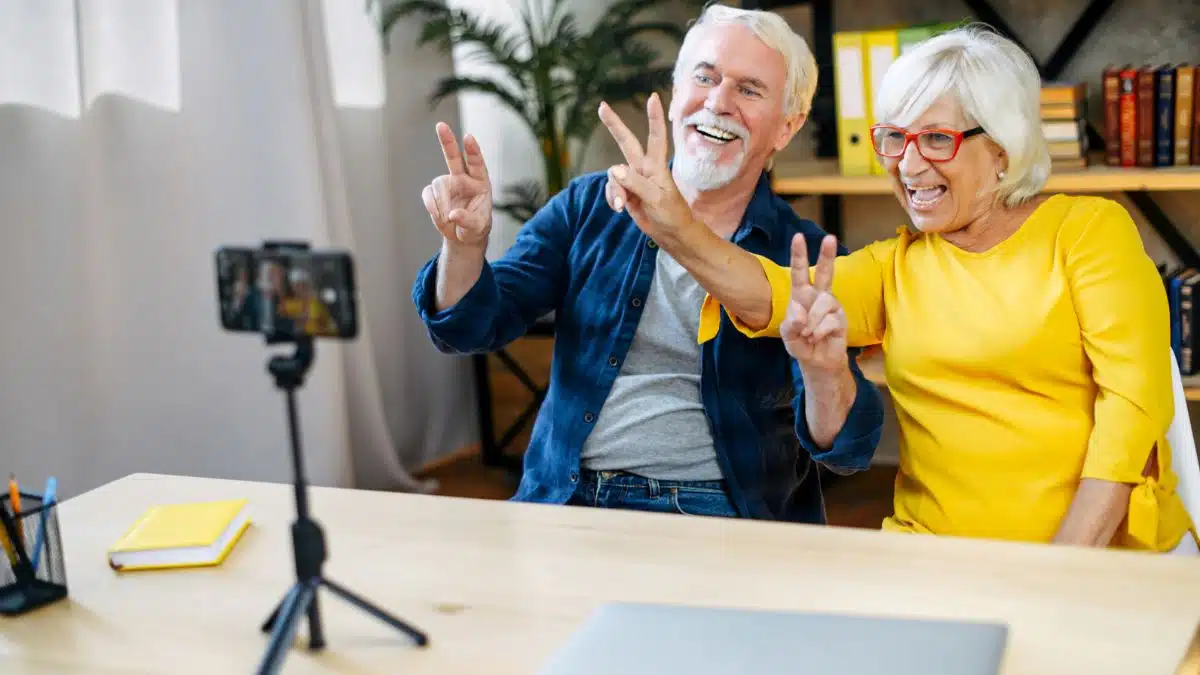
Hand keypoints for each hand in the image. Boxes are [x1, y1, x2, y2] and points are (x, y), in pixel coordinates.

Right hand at [421, 122, 492, 249]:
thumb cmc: (476, 228)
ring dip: (440, 202)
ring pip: (438, 184)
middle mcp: (463, 178)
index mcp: (480, 182)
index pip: (477, 163)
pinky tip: (440, 217)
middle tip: (441, 125)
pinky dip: (432, 206)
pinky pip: (428, 194)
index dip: (473, 150)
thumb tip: (453, 214)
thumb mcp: (478, 227)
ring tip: (447, 219)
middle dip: (447, 141)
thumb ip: (467, 220)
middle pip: (454, 157)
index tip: (468, 138)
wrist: (463, 236)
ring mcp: (448, 183)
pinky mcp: (434, 192)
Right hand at [598, 93, 698, 243]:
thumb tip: (615, 169)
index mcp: (656, 166)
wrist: (671, 234)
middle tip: (601, 106)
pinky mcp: (626, 192)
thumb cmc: (671, 214)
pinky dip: (612, 198)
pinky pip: (612, 190)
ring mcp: (633, 180)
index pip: (656, 137)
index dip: (654, 117)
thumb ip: (636, 183)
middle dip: (614, 125)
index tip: (653, 98)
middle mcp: (643, 168)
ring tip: (622, 206)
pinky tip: (619, 208)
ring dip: (615, 190)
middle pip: (626, 142)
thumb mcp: (656, 198)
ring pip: (614, 175)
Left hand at [780, 233, 848, 374]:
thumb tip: (801, 315)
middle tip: (830, 238)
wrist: (817, 362)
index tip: (798, 237)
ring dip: (811, 323)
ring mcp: (831, 306)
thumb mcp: (788, 335)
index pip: (799, 272)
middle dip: (826, 256)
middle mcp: (818, 296)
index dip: (799, 255)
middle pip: (824, 273)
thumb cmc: (801, 343)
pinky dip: (819, 332)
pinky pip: (829, 321)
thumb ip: (790, 325)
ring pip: (822, 304)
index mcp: (801, 295)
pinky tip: (817, 338)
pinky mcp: (841, 319)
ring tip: (808, 334)